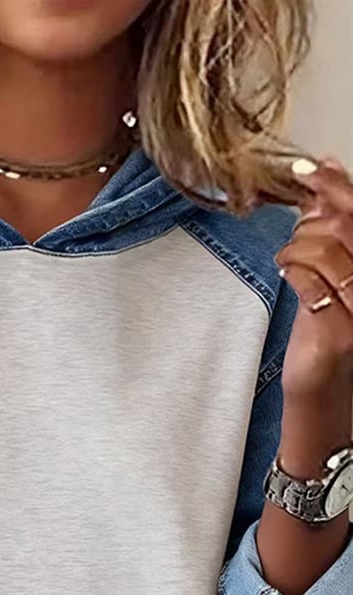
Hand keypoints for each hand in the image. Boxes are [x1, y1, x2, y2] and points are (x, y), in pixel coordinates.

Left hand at [274, 156, 352, 406]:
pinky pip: (307, 280)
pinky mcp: (341, 330)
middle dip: (309, 222)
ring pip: (322, 248)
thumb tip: (326, 170)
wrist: (326, 388)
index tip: (309, 168)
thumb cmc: (329, 328)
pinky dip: (290, 271)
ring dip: (294, 249)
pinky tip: (288, 276)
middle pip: (345, 225)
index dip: (337, 184)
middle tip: (295, 231)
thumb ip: (335, 225)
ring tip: (290, 264)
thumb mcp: (336, 270)